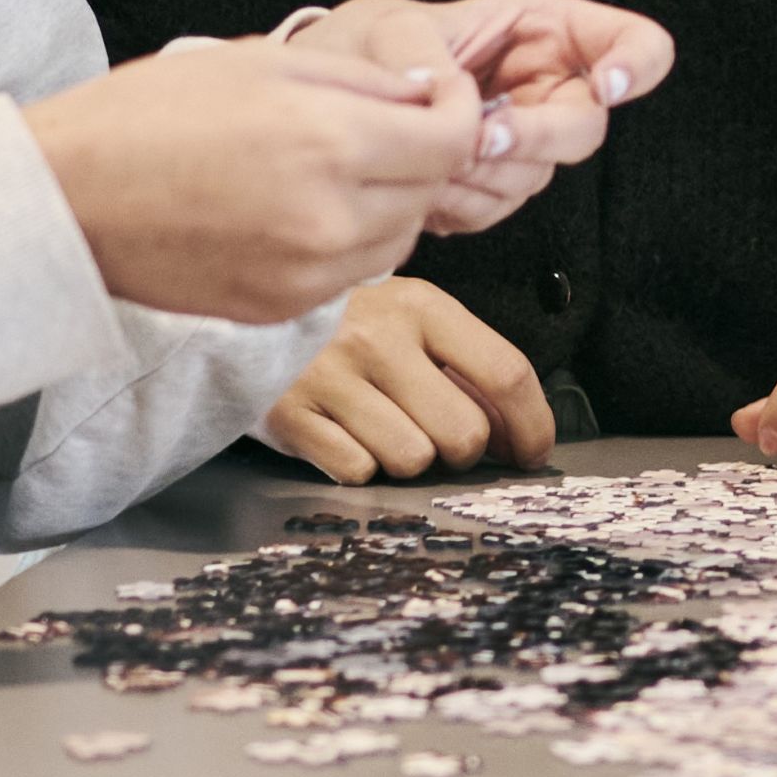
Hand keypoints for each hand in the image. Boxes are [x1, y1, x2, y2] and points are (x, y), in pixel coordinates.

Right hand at [23, 38, 481, 322]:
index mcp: (327, 142)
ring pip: (399, 240)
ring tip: (328, 167)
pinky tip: (295, 210)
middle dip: (420, 154)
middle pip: (431, 191)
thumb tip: (429, 93)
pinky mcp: (280, 309)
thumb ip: (362, 80)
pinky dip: (344, 242)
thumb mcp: (261, 61)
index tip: (437, 95)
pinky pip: (350, 275)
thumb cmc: (143, 117)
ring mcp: (306, 274)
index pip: (452, 138)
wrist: (63, 199)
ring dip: (387, 203)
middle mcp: (327, 217)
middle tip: (376, 124)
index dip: (456, 109)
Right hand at [259, 277, 556, 484]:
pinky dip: (358, 465)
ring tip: (380, 426)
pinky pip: (358, 472)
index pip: (505, 372)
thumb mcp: (406, 315)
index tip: (531, 452)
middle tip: (440, 437)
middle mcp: (377, 338)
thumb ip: (462, 362)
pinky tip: (342, 433)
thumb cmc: (343, 321)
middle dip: (463, 450)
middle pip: (464, 433)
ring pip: (412, 460)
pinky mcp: (290, 417)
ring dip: (406, 457)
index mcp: (420, 305)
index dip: (533, 425)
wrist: (244, 313)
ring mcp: (330, 378)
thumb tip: (516, 432)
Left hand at [291, 0, 670, 234]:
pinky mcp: (494, 185)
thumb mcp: (385, 28)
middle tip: (481, 139)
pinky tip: (421, 183)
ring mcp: (524, 142)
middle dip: (534, 138)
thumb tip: (452, 95)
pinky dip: (459, 203)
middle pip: (585, 127)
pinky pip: (497, 207)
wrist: (323, 108)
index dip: (636, 64)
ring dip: (482, 176)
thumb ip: (420, 51)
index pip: (633, 44)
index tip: (605, 85)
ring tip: (425, 158)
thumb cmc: (363, 48)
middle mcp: (545, 89)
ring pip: (537, 175)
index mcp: (542, 31)